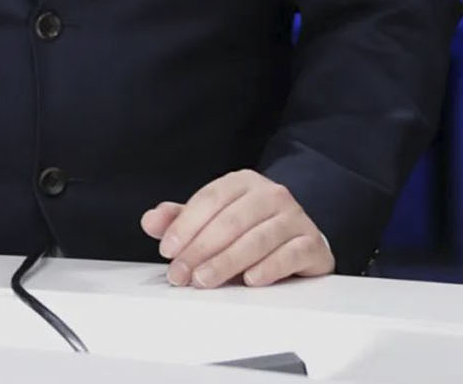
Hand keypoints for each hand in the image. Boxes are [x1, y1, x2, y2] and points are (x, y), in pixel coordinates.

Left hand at [140, 169, 333, 288]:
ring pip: (257, 238)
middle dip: (201, 250)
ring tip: (205, 280)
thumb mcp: (214, 220)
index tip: (168, 250)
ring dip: (227, 262)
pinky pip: (290, 254)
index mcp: (243, 182)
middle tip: (182, 274)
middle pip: (231, 220)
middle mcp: (271, 194)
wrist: (299, 237)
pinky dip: (269, 268)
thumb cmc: (251, 228)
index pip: (211, 199)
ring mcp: (294, 217)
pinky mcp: (312, 243)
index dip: (186, 225)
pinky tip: (250, 280)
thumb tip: (151, 220)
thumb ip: (181, 219)